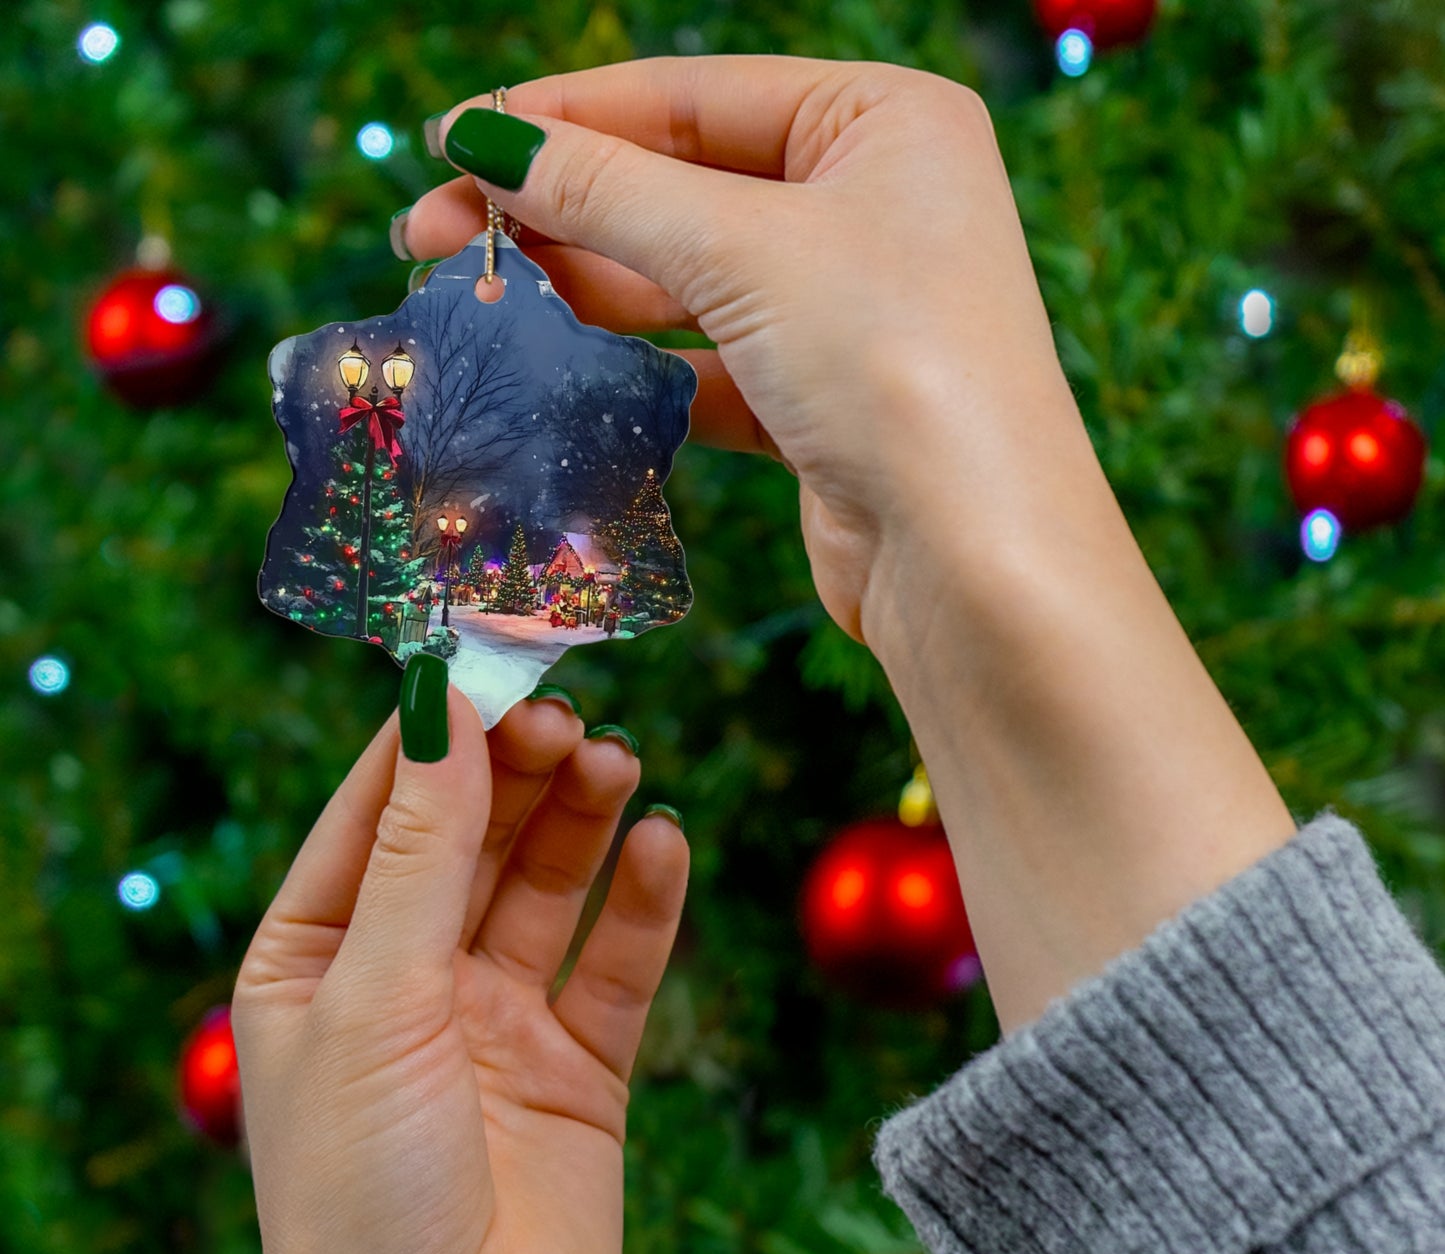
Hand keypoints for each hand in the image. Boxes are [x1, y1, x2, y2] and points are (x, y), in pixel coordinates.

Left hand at [233, 691, 687, 1253]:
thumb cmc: (363, 1199)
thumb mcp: (376, 1001)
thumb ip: (420, 853)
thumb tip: (441, 708)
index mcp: (319, 959)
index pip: (378, 810)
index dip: (434, 732)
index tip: (489, 652)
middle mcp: (408, 979)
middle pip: (474, 836)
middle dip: (519, 770)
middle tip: (570, 711)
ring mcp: (498, 1022)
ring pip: (549, 886)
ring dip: (584, 819)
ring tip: (619, 762)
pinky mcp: (580, 1068)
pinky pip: (617, 962)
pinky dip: (644, 902)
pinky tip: (665, 844)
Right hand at [402, 57, 1092, 641]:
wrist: (972, 559)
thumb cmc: (893, 364)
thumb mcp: (743, 249)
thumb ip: (608, 190)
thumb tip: (484, 141)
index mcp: (883, 121)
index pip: (692, 96)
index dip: (564, 117)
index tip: (451, 141)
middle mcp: (872, 203)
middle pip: (681, 186)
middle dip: (557, 208)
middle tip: (430, 234)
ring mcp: (847, 307)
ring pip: (688, 278)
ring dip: (586, 285)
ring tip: (479, 296)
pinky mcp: (821, 401)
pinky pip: (709, 362)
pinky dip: (639, 366)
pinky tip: (563, 367)